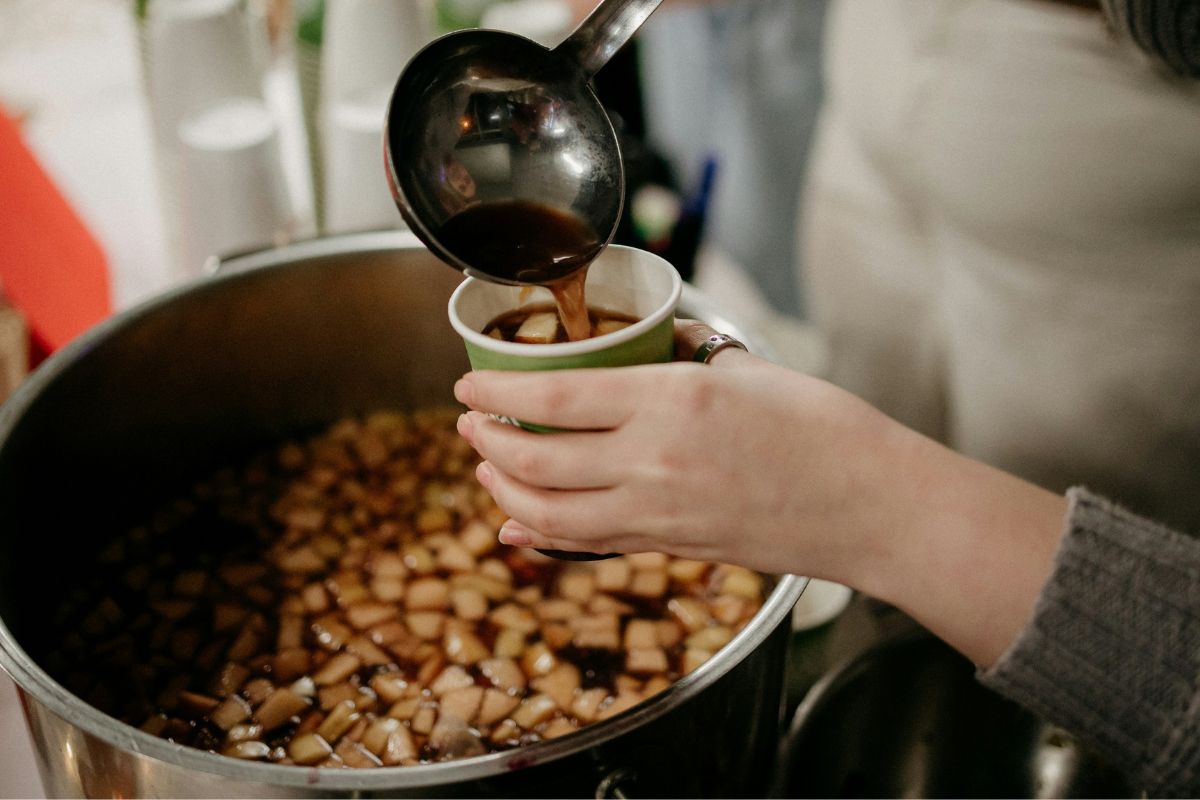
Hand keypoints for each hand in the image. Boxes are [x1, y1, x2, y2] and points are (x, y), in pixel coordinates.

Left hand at [454, 320, 1068, 666]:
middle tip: (469, 423)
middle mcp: (651, 461)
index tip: (467, 385)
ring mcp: (657, 513)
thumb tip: (659, 343)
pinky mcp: (670, 547)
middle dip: (486, 441)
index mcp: (670, 401)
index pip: (554, 395)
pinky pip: (586, 544)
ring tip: (489, 468)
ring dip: (503, 491)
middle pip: (534, 460)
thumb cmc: (825, 430)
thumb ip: (690, 355)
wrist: (871, 506)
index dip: (496, 392)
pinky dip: (540, 535)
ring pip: (547, 514)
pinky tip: (519, 526)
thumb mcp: (750, 369)